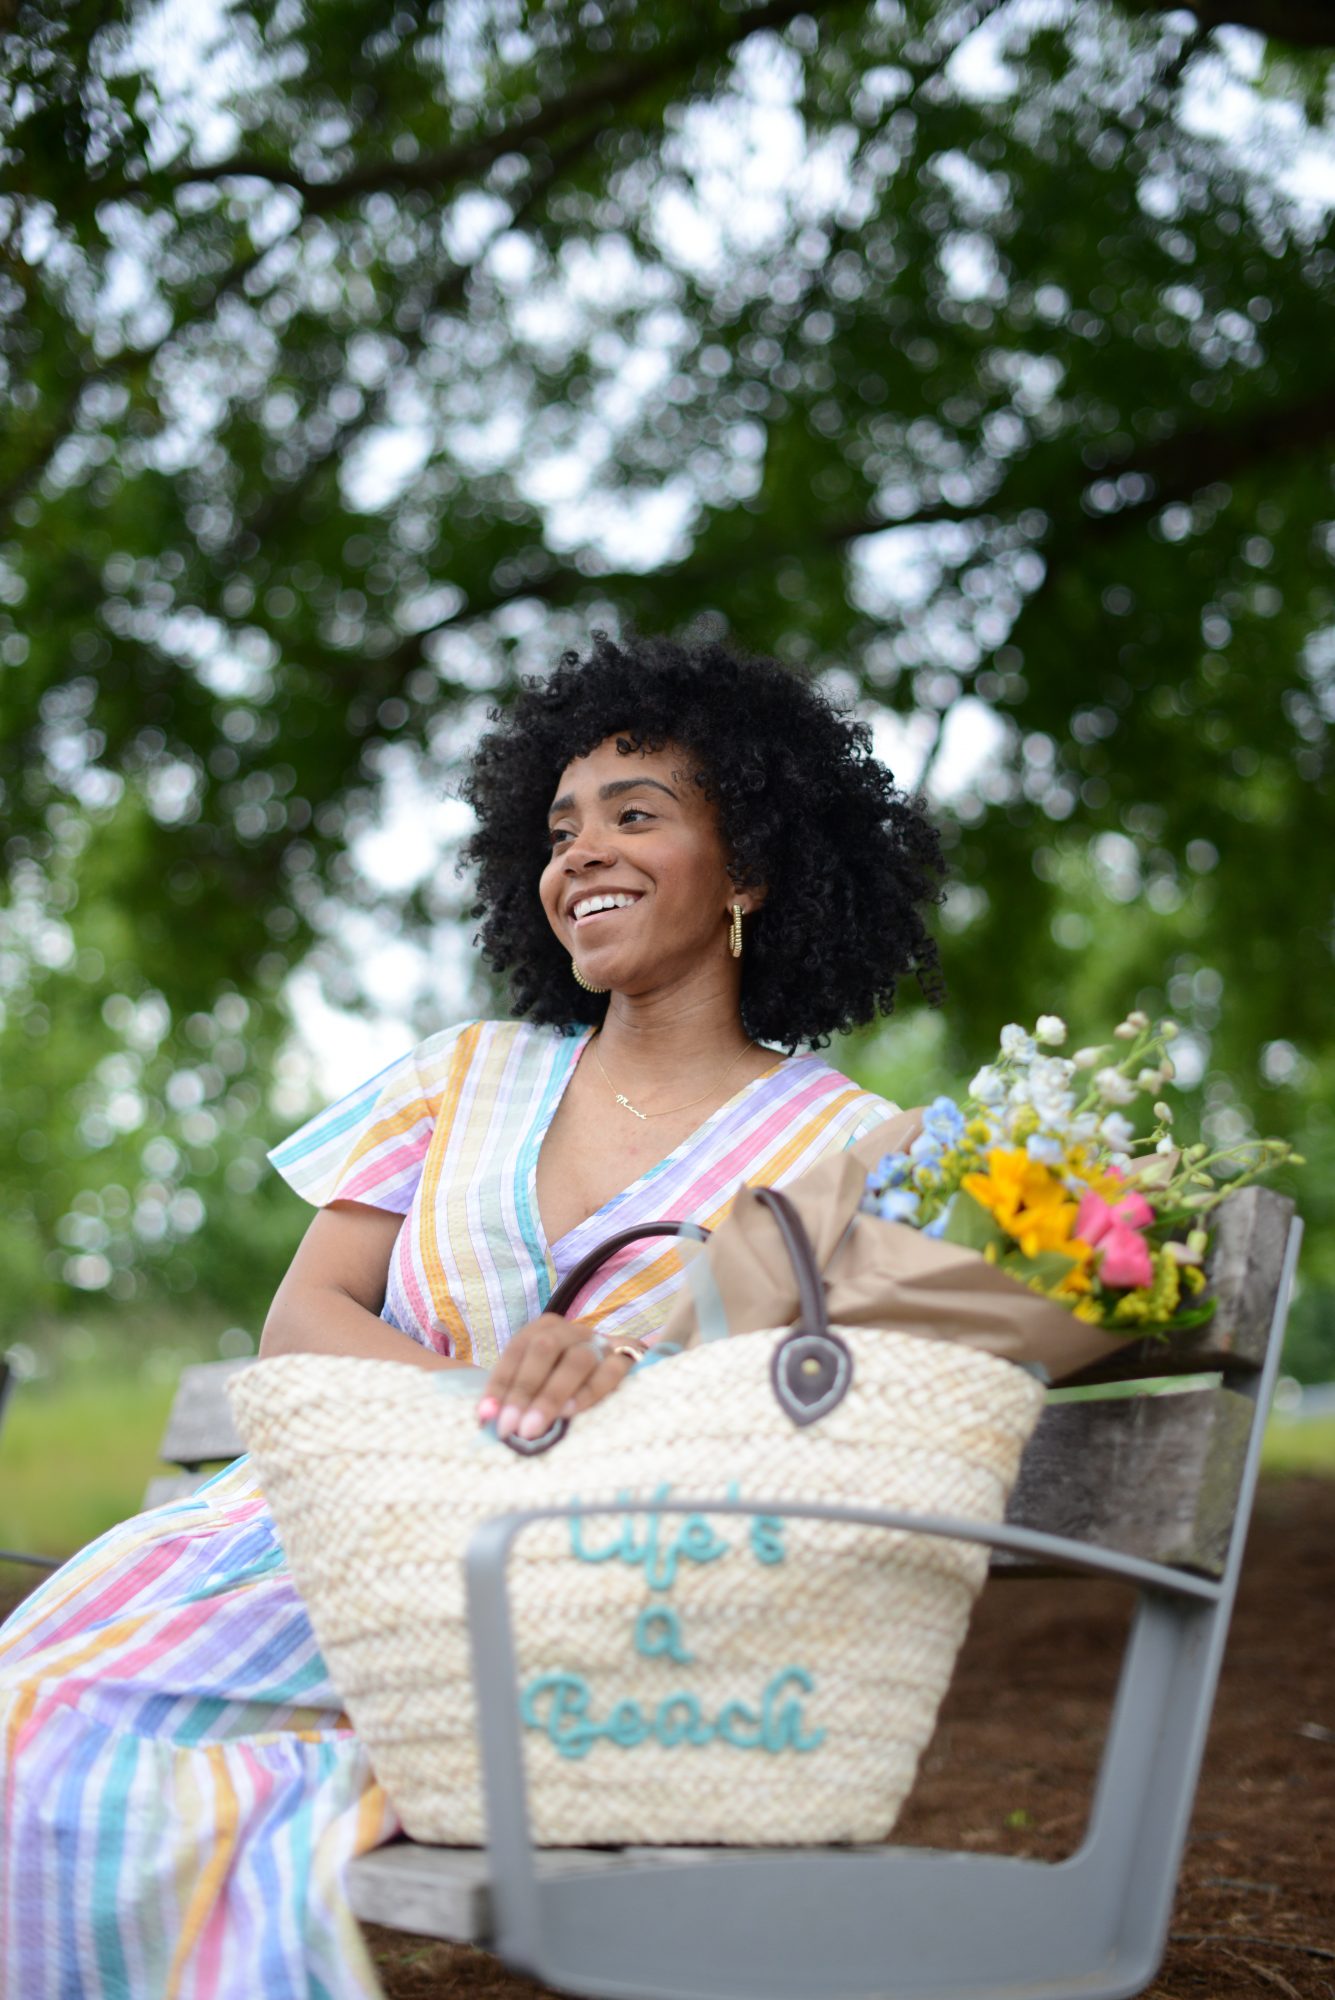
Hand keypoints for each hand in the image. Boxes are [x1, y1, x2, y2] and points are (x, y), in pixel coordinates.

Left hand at [477, 1313, 635, 1440]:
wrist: (621, 1367)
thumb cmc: (568, 1381)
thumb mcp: (540, 1379)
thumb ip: (516, 1394)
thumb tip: (486, 1421)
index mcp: (545, 1329)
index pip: (517, 1349)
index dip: (499, 1383)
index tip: (486, 1416)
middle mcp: (572, 1331)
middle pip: (544, 1349)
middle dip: (523, 1390)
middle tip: (509, 1428)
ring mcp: (602, 1343)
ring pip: (577, 1359)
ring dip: (551, 1395)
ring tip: (533, 1427)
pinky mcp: (629, 1358)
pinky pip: (612, 1371)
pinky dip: (589, 1391)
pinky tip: (570, 1412)